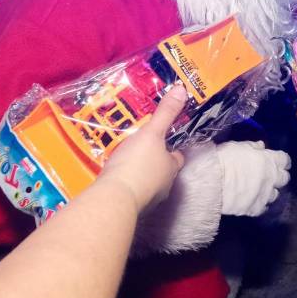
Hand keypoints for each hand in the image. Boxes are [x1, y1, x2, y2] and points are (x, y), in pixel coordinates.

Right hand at [99, 84, 187, 213]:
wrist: (114, 198)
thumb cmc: (137, 164)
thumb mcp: (151, 133)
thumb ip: (165, 113)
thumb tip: (182, 90)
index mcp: (171, 168)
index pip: (178, 157)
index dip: (171, 148)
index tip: (163, 140)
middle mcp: (163, 186)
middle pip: (162, 171)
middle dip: (154, 161)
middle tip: (140, 148)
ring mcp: (147, 200)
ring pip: (146, 183)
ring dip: (139, 174)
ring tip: (124, 160)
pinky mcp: (129, 207)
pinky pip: (130, 192)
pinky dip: (125, 185)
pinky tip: (114, 177)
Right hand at [216, 142, 291, 216]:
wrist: (212, 182)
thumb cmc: (225, 159)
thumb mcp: (238, 146)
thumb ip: (253, 147)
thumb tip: (261, 146)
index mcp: (269, 160)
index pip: (285, 160)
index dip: (282, 161)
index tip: (278, 161)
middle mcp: (272, 178)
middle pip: (284, 179)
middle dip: (279, 177)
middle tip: (270, 176)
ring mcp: (265, 195)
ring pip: (275, 195)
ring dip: (269, 191)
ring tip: (260, 190)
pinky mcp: (256, 209)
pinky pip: (263, 209)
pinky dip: (260, 205)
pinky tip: (253, 202)